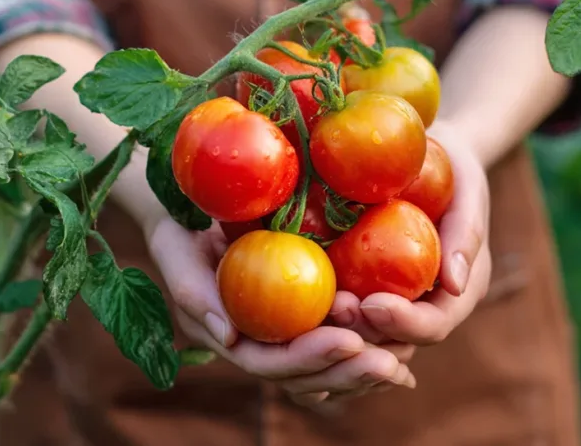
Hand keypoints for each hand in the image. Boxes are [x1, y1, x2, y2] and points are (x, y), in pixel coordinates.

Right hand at [146, 217, 416, 404]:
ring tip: (405, 360)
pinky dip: (371, 344)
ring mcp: (283, 331)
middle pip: (307, 376)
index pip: (272, 362)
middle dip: (349, 372)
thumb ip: (196, 293)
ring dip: (366, 368)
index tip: (348, 341)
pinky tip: (405, 343)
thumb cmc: (175, 225)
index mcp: (230, 335)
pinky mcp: (304, 311)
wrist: (184, 204)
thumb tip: (229, 336)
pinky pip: (340, 337)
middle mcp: (260, 342)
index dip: (311, 357)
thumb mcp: (175, 251)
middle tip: (392, 363)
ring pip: (328, 367)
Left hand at [330, 119, 491, 345]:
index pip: (434, 324)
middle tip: (334, 306)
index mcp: (457, 291)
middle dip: (365, 330)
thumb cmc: (455, 167)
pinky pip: (345, 300)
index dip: (405, 323)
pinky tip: (300, 290)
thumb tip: (454, 284)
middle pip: (395, 338)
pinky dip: (324, 304)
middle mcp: (425, 304)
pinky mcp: (362, 282)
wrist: (431, 154)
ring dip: (340, 325)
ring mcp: (392, 296)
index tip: (373, 303)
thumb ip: (466, 232)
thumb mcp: (469, 188)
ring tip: (317, 302)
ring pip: (366, 331)